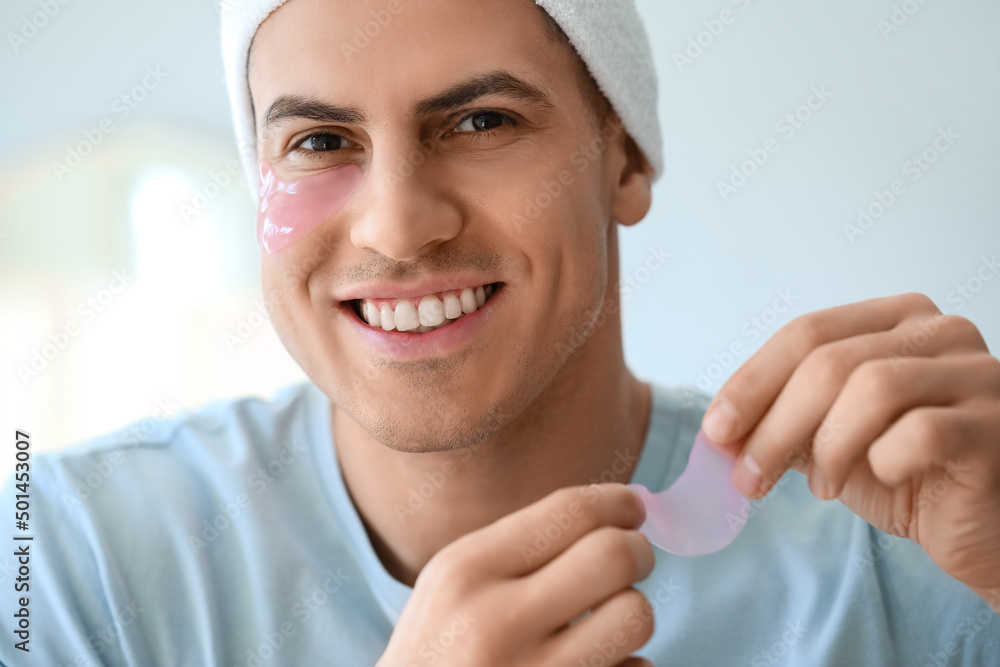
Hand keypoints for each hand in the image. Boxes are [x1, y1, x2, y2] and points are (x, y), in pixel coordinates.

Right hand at [377, 484, 655, 666]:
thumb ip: (522, 546)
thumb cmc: (441, 650)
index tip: (633, 508)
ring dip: (631, 613)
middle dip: (638, 551)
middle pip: (613, 555)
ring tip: (605, 620)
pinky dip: (628, 665)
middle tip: (632, 560)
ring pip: (635, 616)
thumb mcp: (453, 583)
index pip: (570, 512)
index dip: (617, 502)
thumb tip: (620, 510)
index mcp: (466, 571)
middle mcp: (496, 624)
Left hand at [701, 293, 999, 597]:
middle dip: (773, 424)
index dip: (752, 382)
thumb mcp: (831, 439)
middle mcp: (940, 332)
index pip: (805, 333)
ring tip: (821, 487)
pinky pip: (920, 432)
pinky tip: (880, 480)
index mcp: (895, 319)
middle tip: (748, 477)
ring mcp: (976, 374)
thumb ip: (782, 422)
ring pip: (872, 387)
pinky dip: (882, 460)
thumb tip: (720, 432)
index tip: (716, 431)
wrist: (981, 524)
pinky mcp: (996, 426)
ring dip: (825, 446)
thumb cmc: (906, 472)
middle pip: (829, 361)